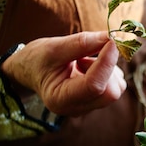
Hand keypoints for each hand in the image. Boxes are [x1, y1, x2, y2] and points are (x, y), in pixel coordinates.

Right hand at [1, 31, 125, 115]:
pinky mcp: (97, 99)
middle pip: (110, 92)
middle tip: (92, 49)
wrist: (30, 71)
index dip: (106, 62)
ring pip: (116, 87)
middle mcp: (77, 108)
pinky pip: (115, 84)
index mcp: (61, 100)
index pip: (94, 86)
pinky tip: (87, 65)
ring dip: (107, 67)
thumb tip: (109, 37)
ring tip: (81, 60)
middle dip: (108, 67)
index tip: (111, 40)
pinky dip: (108, 70)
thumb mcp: (53, 47)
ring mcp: (89, 106)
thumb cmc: (36, 60)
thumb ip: (81, 43)